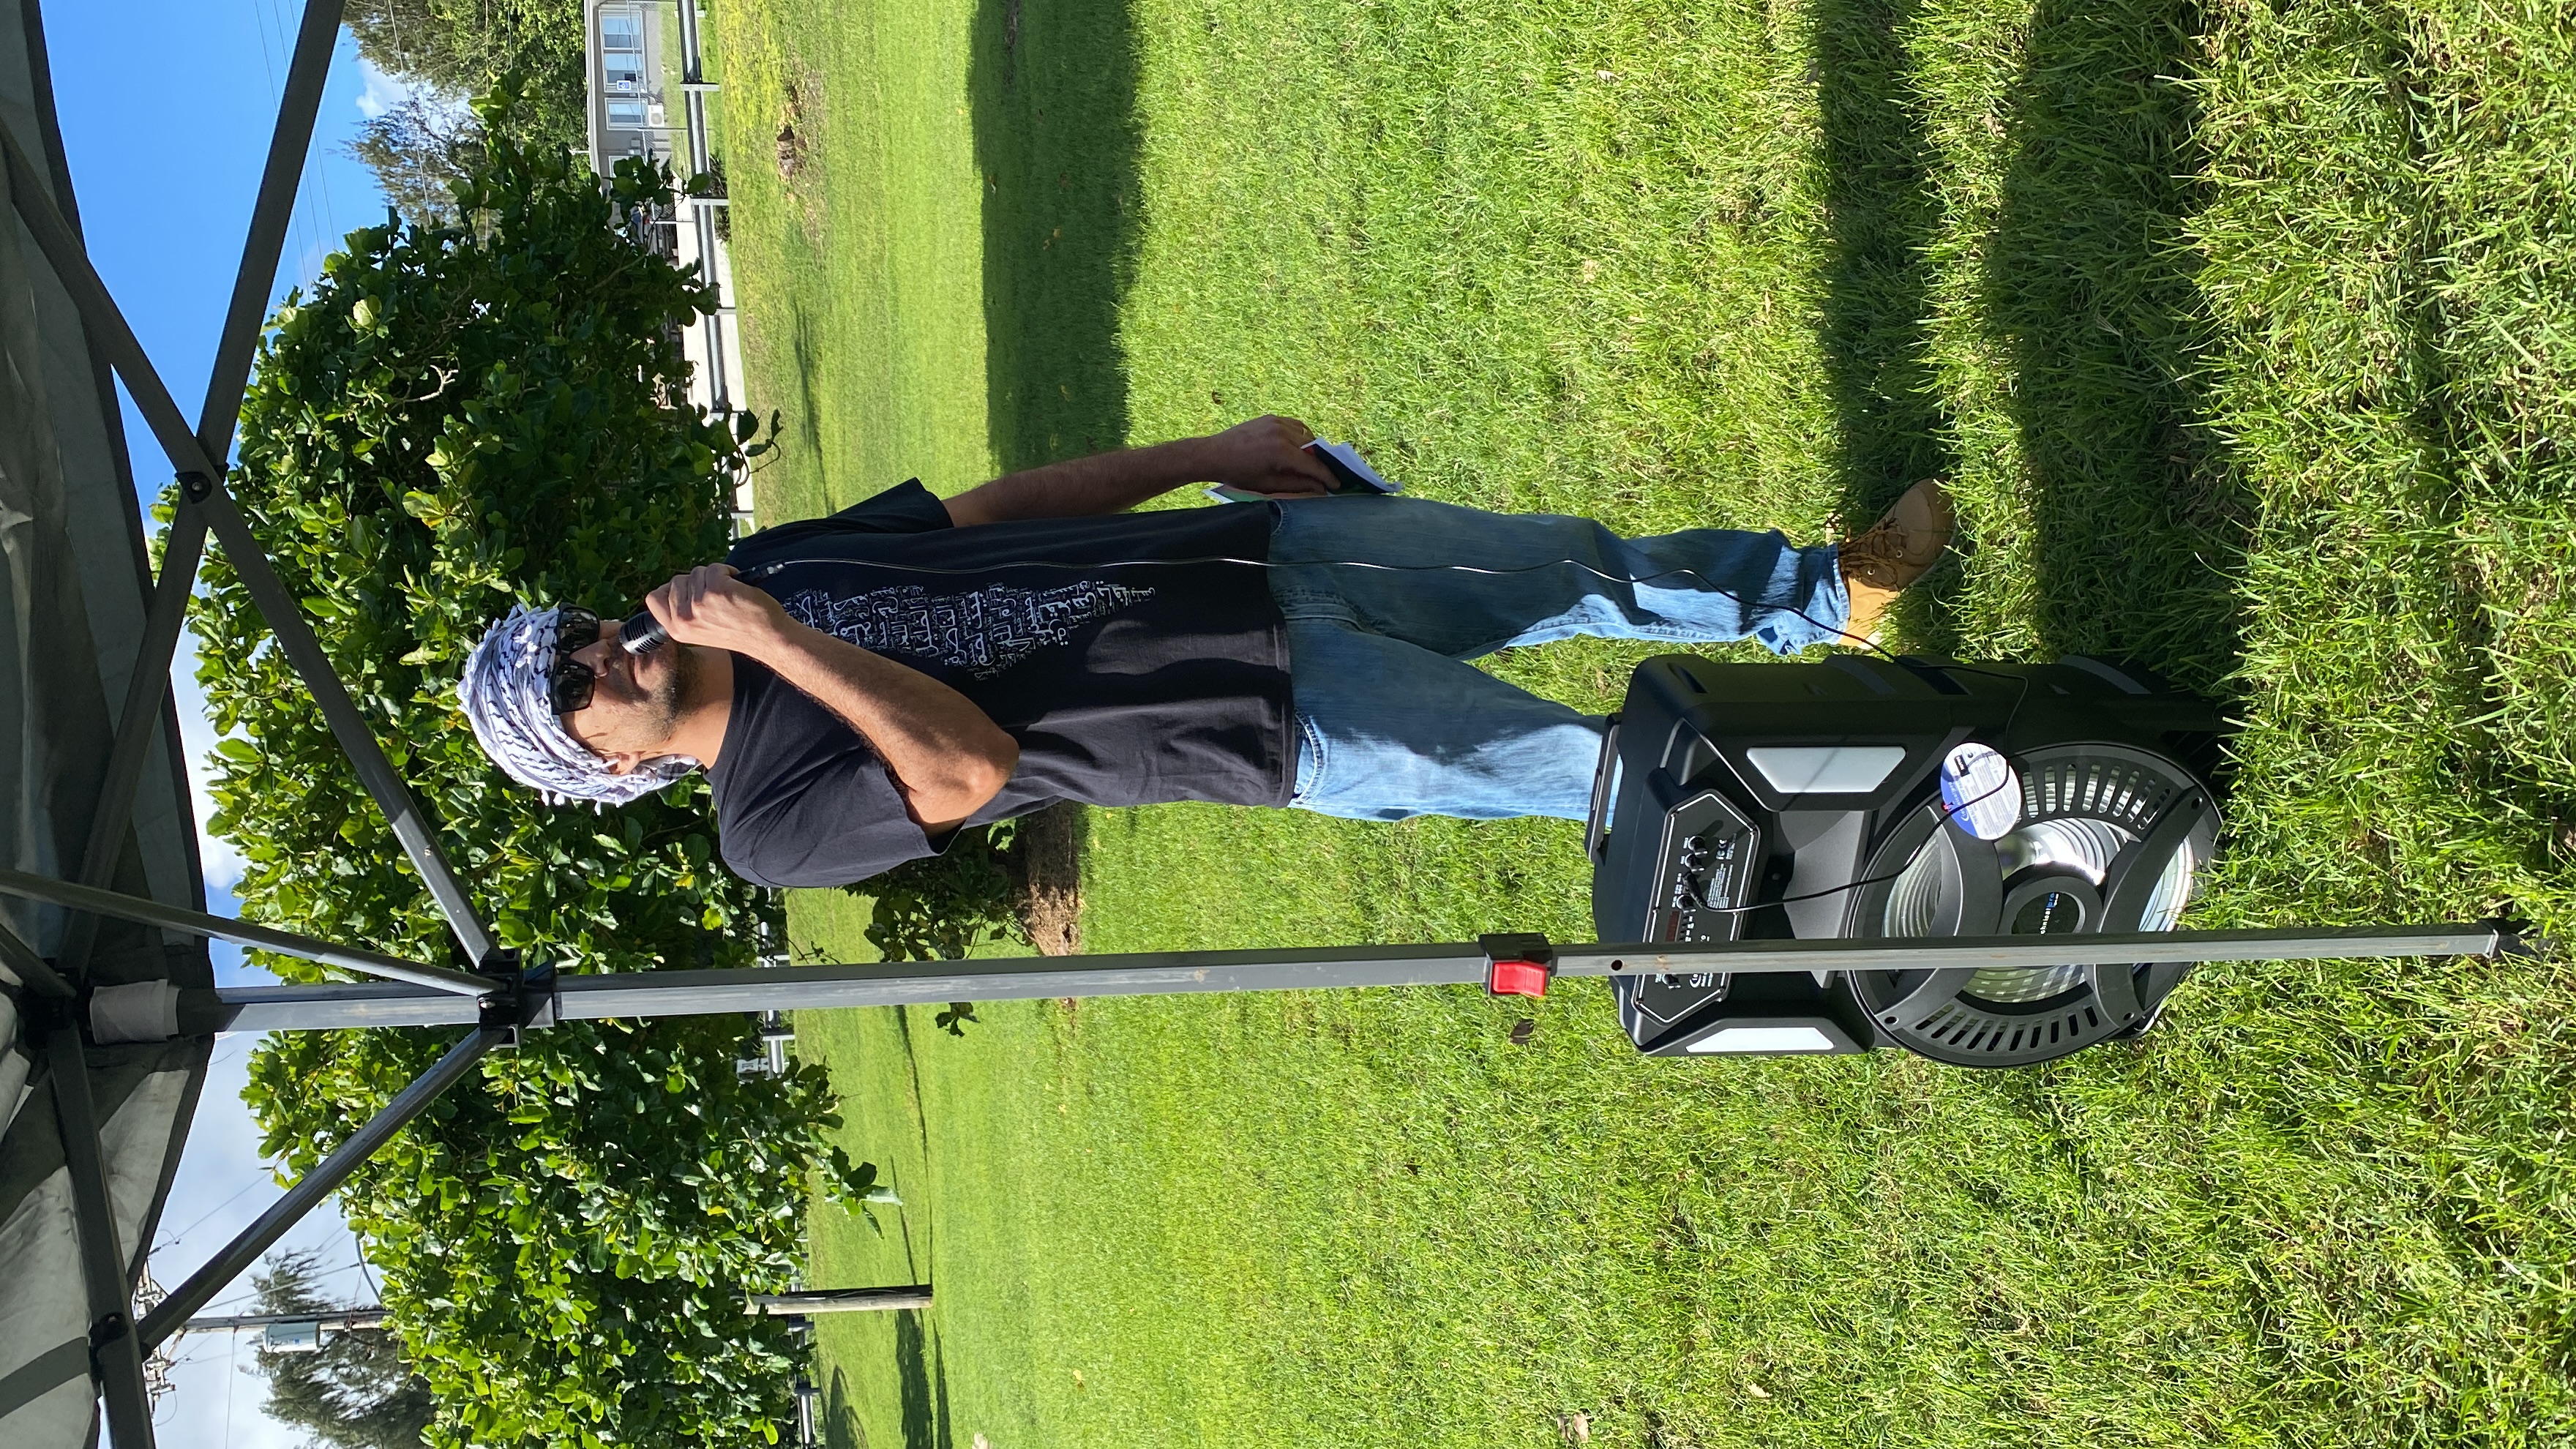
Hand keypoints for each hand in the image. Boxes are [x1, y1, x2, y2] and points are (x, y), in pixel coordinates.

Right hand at [645, 564, 790, 654]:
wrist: (766, 637)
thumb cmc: (738, 631)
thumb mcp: (700, 630)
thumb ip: (683, 613)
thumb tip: (674, 587)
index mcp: (676, 629)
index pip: (653, 599)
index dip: (670, 590)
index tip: (688, 592)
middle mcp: (684, 618)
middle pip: (677, 580)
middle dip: (697, 581)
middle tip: (716, 597)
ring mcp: (698, 604)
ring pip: (697, 572)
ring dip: (714, 577)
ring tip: (729, 595)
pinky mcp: (716, 591)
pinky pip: (715, 568)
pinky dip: (728, 571)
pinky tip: (737, 587)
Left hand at [1201, 414, 1338, 496]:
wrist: (1214, 454)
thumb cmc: (1239, 474)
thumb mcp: (1268, 485)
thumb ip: (1297, 486)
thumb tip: (1320, 489)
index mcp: (1281, 452)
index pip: (1313, 464)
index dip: (1327, 476)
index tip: (1337, 485)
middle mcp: (1282, 433)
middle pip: (1313, 448)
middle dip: (1321, 462)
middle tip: (1326, 476)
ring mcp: (1277, 422)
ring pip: (1307, 434)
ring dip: (1312, 448)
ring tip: (1312, 462)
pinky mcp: (1271, 418)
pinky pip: (1295, 425)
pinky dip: (1302, 436)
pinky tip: (1299, 447)